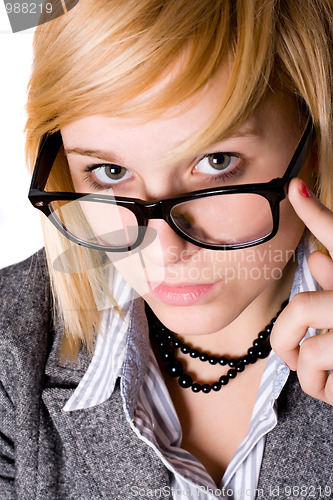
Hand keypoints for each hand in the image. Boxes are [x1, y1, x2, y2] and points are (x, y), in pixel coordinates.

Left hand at [270, 177, 332, 405]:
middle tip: (288, 354)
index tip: (295, 187)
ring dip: (308, 370)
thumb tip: (315, 258)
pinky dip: (323, 390)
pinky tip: (332, 388)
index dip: (315, 210)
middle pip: (301, 309)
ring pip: (311, 350)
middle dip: (283, 336)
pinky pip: (325, 381)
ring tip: (320, 374)